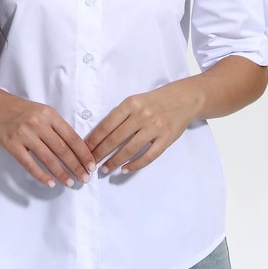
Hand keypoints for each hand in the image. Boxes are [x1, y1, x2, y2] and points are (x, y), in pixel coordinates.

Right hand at [0, 91, 96, 188]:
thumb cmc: (20, 110)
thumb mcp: (42, 111)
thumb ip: (56, 127)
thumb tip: (75, 147)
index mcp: (49, 114)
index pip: (72, 137)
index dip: (83, 153)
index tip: (91, 165)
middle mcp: (38, 123)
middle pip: (63, 149)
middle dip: (76, 166)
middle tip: (85, 178)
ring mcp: (24, 135)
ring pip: (48, 158)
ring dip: (61, 173)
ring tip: (70, 182)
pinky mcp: (12, 145)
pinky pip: (29, 164)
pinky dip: (41, 175)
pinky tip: (50, 183)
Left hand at [84, 83, 199, 174]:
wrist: (183, 99)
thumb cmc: (154, 101)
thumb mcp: (135, 101)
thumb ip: (120, 115)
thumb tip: (99, 135)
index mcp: (130, 104)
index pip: (107, 125)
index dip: (94, 140)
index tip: (84, 150)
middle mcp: (141, 115)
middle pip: (115, 139)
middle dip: (100, 153)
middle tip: (90, 164)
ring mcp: (155, 127)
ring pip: (130, 149)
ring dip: (115, 161)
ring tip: (105, 169)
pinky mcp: (166, 138)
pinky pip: (148, 155)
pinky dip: (135, 164)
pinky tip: (125, 169)